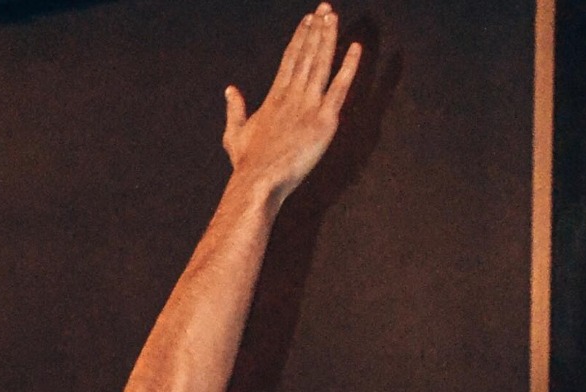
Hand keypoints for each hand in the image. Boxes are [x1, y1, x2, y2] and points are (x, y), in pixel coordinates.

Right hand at [223, 7, 362, 201]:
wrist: (259, 180)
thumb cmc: (247, 164)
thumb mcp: (234, 133)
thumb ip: (234, 109)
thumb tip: (229, 90)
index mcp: (274, 96)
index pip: (290, 58)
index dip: (300, 37)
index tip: (308, 20)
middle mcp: (292, 95)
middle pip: (307, 54)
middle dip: (316, 29)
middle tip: (325, 7)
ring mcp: (309, 106)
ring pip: (322, 63)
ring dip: (329, 38)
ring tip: (334, 17)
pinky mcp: (324, 121)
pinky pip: (340, 88)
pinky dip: (349, 67)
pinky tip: (355, 47)